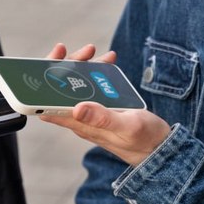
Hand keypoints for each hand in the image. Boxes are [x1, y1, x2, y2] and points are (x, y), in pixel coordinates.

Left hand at [41, 43, 166, 166]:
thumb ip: (103, 118)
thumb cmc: (145, 141)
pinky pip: (94, 89)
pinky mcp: (102, 110)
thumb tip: (77, 108)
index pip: (48, 105)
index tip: (52, 62)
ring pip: (79, 86)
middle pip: (62, 91)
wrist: (161, 151)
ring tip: (104, 55)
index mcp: (82, 125)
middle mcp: (81, 119)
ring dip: (86, 68)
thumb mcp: (128, 126)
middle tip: (87, 51)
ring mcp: (91, 114)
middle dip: (69, 67)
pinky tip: (109, 64)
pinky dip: (99, 74)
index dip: (43, 84)